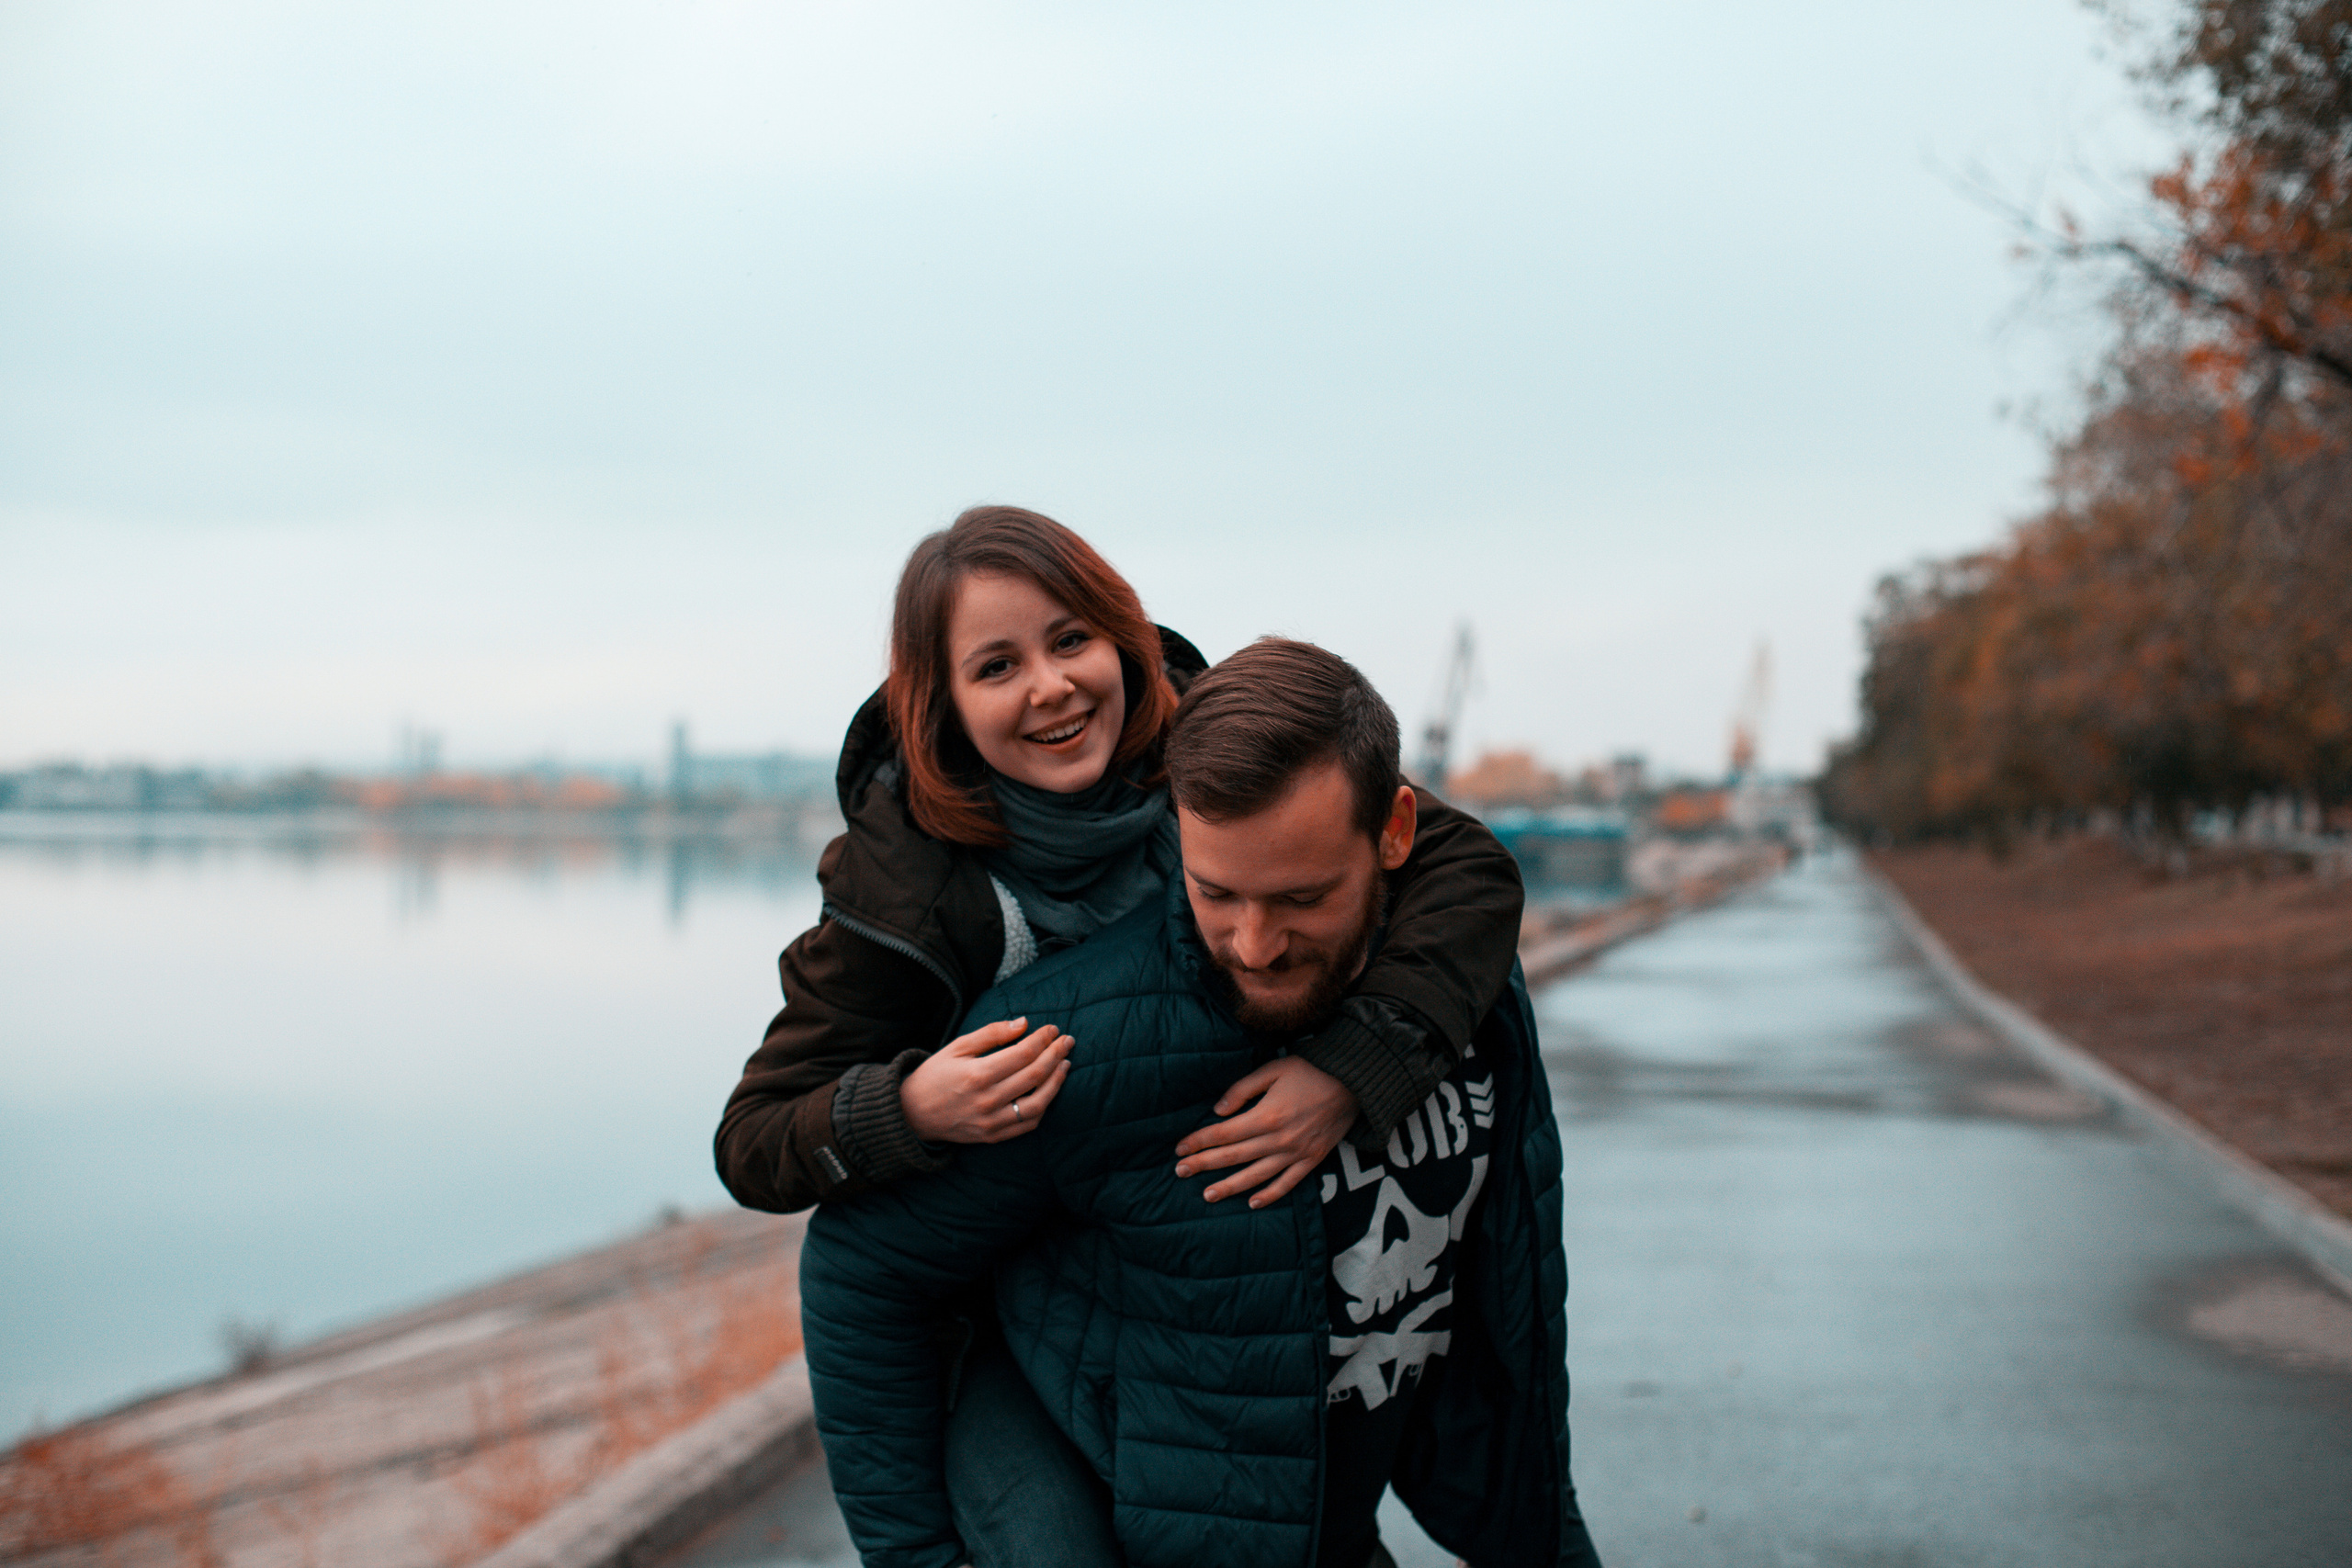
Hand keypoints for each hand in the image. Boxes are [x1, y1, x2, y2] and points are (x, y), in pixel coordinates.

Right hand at [900, 1017, 1072, 1143]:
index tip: (1053, 1029)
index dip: (1043, 1039)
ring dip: (1057, 1082)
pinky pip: (1028, 1124)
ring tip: (1065, 1064)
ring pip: (1038, 1103)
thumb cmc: (935, 1074)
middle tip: (1067, 1041)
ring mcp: (991, 1122)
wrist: (912, 1113)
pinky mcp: (993, 1136)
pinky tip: (1049, 1090)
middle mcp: (987, 1100)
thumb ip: (992, 1034)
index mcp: (977, 1074)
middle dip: (1056, 1054)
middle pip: (1035, 1075)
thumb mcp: (958, 1047)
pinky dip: (1044, 1106)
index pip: (1023, 1054)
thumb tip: (1024, 1023)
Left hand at [1173, 1056, 1356, 1206]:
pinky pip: (1288, 1183)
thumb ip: (1243, 1089)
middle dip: (1204, 1164)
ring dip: (1230, 1186)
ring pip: (1256, 1175)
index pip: (1223, 1133)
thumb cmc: (1310, 1070)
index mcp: (1266, 1116)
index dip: (1199, 1141)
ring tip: (1208, 1195)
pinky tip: (1253, 1203)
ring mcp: (1296, 1153)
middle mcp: (1279, 1139)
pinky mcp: (1312, 1159)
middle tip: (1180, 1172)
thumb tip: (1218, 1111)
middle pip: (1233, 1156)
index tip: (1179, 1149)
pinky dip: (1270, 1195)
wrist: (1353, 1081)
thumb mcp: (1273, 1069)